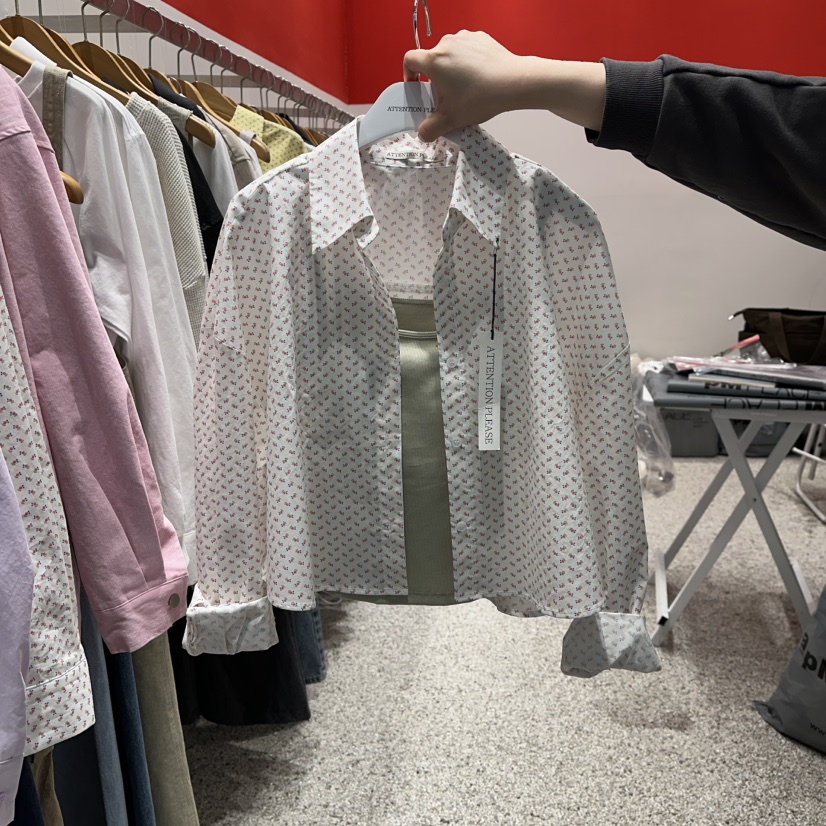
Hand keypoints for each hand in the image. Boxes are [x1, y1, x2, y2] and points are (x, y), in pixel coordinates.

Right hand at [403, 31, 530, 141]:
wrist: (513, 82)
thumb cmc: (482, 97)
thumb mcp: (451, 119)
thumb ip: (431, 129)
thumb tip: (423, 133)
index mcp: (434, 61)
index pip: (409, 60)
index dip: (408, 74)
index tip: (416, 85)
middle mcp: (447, 44)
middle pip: (431, 60)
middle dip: (435, 78)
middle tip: (446, 96)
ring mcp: (464, 38)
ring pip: (449, 54)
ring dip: (451, 69)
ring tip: (464, 88)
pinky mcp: (479, 38)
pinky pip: (465, 49)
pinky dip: (467, 61)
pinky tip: (477, 77)